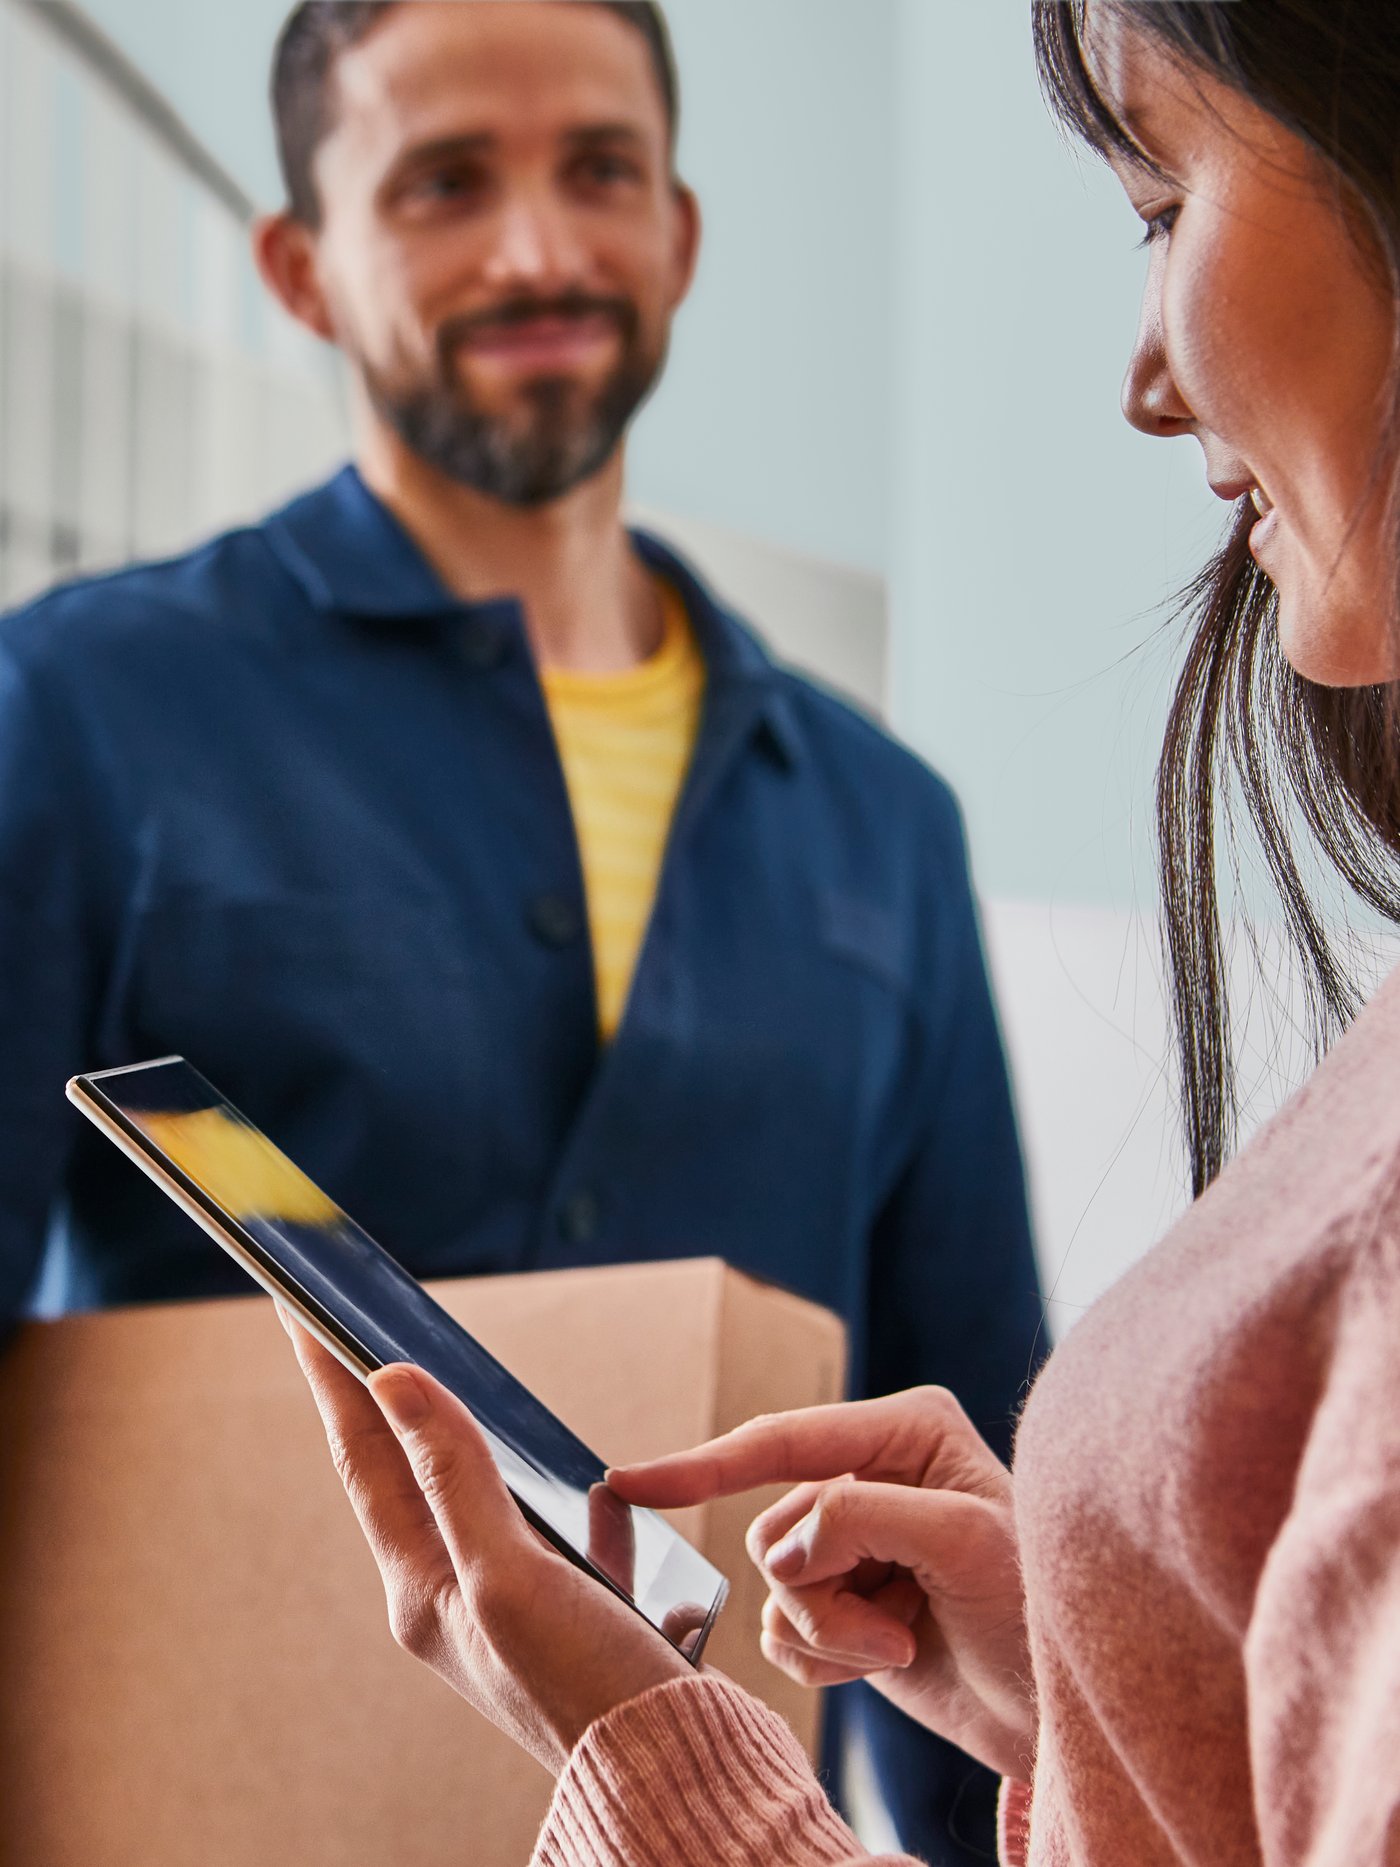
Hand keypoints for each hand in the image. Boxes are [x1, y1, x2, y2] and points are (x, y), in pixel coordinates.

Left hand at [280, 1313, 691, 1775]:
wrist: (672, 1773)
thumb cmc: (586, 1685)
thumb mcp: (508, 1576)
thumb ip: (453, 1477)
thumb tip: (392, 1381)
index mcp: (424, 1590)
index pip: (363, 1457)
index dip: (333, 1378)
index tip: (302, 1310)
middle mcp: (457, 1600)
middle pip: (409, 1475)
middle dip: (382, 1403)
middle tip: (355, 1332)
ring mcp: (513, 1613)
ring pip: (481, 1504)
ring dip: (464, 1443)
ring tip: (447, 1388)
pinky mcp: (576, 1622)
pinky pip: (565, 1546)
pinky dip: (574, 1506)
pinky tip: (600, 1492)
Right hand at [609, 1387, 1034, 1777]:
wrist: (1059, 1708)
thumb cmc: (1036, 1608)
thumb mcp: (963, 1542)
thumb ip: (861, 1518)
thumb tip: (781, 1551)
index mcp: (906, 1430)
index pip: (784, 1440)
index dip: (705, 1464)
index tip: (629, 1481)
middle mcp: (872, 1473)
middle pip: (774, 1528)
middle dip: (823, 1591)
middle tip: (894, 1626)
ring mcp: (855, 1539)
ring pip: (773, 1584)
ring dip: (832, 1632)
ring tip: (901, 1644)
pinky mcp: (844, 1600)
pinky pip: (783, 1632)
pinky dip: (827, 1659)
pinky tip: (888, 1659)